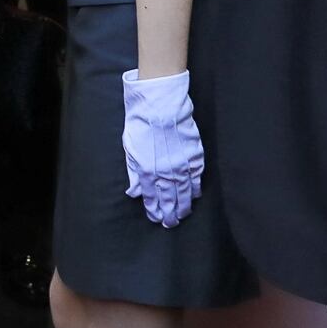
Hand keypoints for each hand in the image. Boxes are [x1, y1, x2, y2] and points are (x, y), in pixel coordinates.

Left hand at [119, 68, 202, 227]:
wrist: (160, 104)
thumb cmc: (141, 123)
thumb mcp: (130, 148)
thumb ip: (134, 172)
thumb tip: (134, 191)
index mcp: (147, 170)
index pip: (152, 197)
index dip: (155, 210)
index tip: (156, 218)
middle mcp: (166, 171)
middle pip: (170, 199)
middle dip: (170, 213)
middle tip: (170, 223)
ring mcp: (183, 164)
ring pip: (185, 192)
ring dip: (184, 205)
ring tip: (182, 215)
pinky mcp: (195, 155)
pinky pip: (197, 178)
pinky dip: (195, 189)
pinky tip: (194, 196)